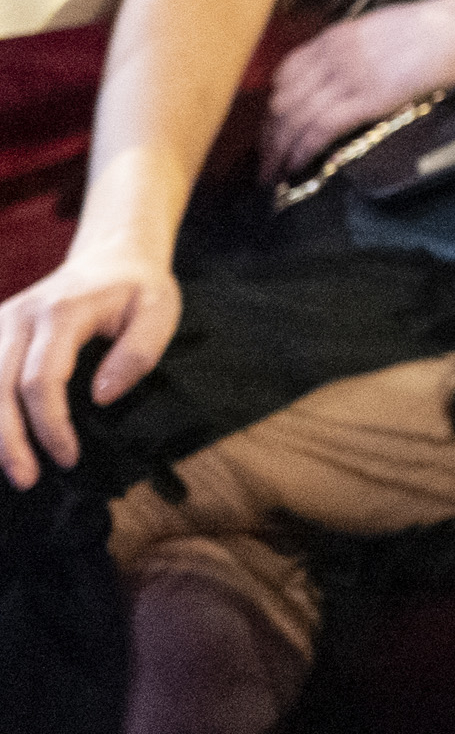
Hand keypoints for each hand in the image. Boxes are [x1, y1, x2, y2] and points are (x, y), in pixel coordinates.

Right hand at [0, 249, 178, 484]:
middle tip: (26, 478)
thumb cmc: (138, 288)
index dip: (50, 424)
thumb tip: (102, 397)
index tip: (68, 457)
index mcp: (61, 313)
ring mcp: (2, 322)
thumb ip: (138, 354)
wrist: (111, 255)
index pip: (42, 379)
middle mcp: (20, 317)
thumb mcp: (160, 313)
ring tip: (9, 468)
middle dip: (8, 438)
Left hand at [263, 0, 454, 177]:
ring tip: (274, 172)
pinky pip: (319, 127)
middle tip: (266, 160)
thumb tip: (349, 77)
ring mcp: (349, 75)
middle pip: (282, 99)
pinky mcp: (369, 98)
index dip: (273, 107)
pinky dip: (301, 149)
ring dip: (279, 149)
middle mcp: (334, 54)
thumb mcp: (384, 30)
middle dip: (269, 134)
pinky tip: (295, 165)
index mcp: (336, 36)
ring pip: (294, 117)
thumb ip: (358, 51)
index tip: (274, 128)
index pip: (286, 74)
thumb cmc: (439, 29)